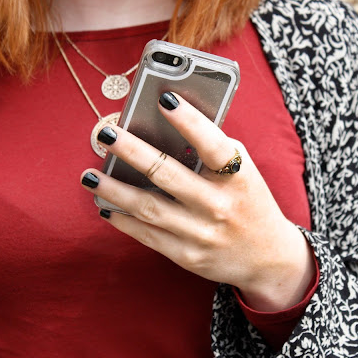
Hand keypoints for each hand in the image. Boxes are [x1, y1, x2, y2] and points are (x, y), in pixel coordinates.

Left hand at [80, 92, 314, 311]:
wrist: (268, 258)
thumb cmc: (249, 202)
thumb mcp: (244, 173)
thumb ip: (213, 151)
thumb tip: (164, 127)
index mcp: (239, 178)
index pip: (214, 145)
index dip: (190, 122)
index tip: (164, 99)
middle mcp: (220, 206)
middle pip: (168, 175)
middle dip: (132, 151)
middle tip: (105, 133)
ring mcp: (202, 234)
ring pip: (149, 207)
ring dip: (115, 189)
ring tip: (89, 175)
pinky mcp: (188, 256)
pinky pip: (148, 235)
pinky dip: (123, 219)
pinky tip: (105, 205)